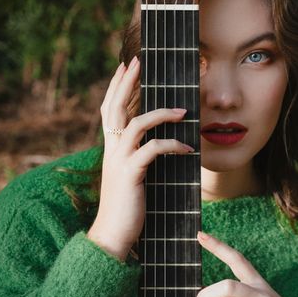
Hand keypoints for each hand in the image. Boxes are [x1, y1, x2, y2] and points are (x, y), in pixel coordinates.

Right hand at [87, 58, 193, 260]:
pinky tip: (188, 147)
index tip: (125, 66)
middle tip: (139, 61)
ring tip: (183, 110)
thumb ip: (140, 159)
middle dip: (127, 82)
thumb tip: (160, 146)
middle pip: (116, 107)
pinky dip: (172, 144)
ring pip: (135, 123)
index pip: (110, 109)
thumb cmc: (127, 209)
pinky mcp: (130, 174)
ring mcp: (119, 160)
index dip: (116, 87)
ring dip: (160, 113)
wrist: (113, 235)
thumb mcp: (133, 178)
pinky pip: (152, 149)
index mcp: (111, 149)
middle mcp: (111, 150)